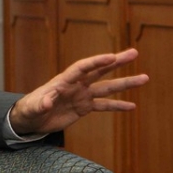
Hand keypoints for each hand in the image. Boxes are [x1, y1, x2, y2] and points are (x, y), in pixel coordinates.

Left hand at [9, 48, 148, 135]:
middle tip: (134, 53)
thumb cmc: (28, 110)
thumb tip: (46, 102)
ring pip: (106, 87)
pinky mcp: (83, 107)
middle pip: (98, 70)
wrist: (30, 119)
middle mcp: (75, 85)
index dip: (95, 62)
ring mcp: (81, 95)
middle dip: (116, 62)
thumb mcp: (31, 108)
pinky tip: (132, 106)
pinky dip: (117, 105)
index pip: (81, 68)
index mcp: (63, 81)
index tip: (111, 57)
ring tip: (144, 78)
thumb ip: (40, 104)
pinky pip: (103, 105)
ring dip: (124, 83)